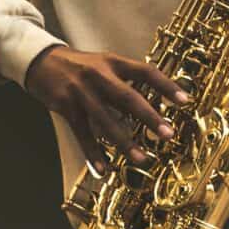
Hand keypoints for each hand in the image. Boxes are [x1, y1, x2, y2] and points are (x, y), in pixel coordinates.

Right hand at [26, 46, 190, 164]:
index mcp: (113, 62)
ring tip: (142, 159)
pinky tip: (104, 168)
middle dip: (149, 117)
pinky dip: (93, 152)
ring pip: (105, 120)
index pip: (145, 71)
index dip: (166, 85)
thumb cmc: (83, 66)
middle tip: (168, 134)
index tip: (186, 101)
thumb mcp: (106, 64)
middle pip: (127, 97)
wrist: (42, 61)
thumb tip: (157, 104)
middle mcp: (98, 75)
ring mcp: (81, 92)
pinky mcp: (65, 106)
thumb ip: (128, 81)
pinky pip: (82, 133)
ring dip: (124, 141)